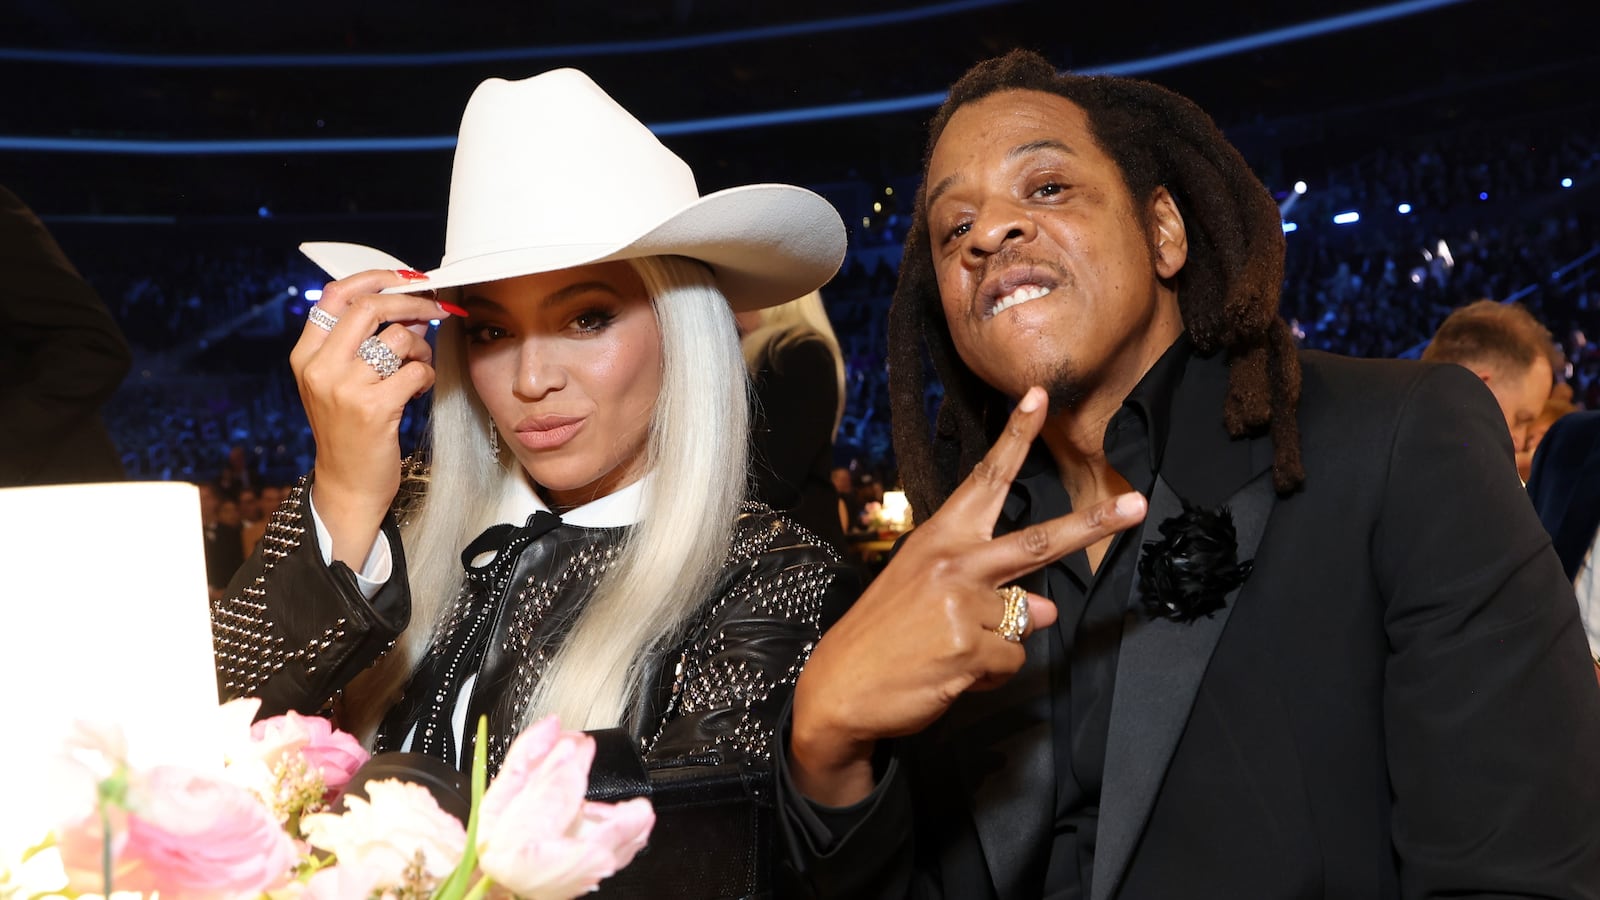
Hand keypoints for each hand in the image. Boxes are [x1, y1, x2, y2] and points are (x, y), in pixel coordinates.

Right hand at [289, 269, 451, 562]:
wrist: (347, 485)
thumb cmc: (349, 430)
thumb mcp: (339, 382)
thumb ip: (363, 343)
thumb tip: (411, 306)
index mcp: (305, 355)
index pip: (335, 295)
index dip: (375, 278)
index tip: (406, 278)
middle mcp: (319, 367)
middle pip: (369, 308)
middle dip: (411, 302)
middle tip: (436, 308)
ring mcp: (345, 388)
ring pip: (400, 338)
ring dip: (422, 347)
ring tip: (419, 366)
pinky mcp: (374, 408)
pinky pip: (417, 370)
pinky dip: (426, 376)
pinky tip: (417, 391)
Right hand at [789, 387, 1147, 805]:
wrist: (839, 687)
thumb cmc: (882, 636)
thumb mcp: (929, 596)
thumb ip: (988, 592)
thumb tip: (1045, 610)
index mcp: (940, 537)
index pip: (985, 479)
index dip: (1016, 438)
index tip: (1040, 398)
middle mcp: (954, 562)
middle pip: (1038, 541)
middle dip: (1093, 524)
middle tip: (1136, 505)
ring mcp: (963, 605)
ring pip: (1025, 622)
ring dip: (998, 644)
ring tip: (948, 651)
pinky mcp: (970, 648)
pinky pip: (1011, 661)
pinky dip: (990, 674)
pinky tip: (950, 672)